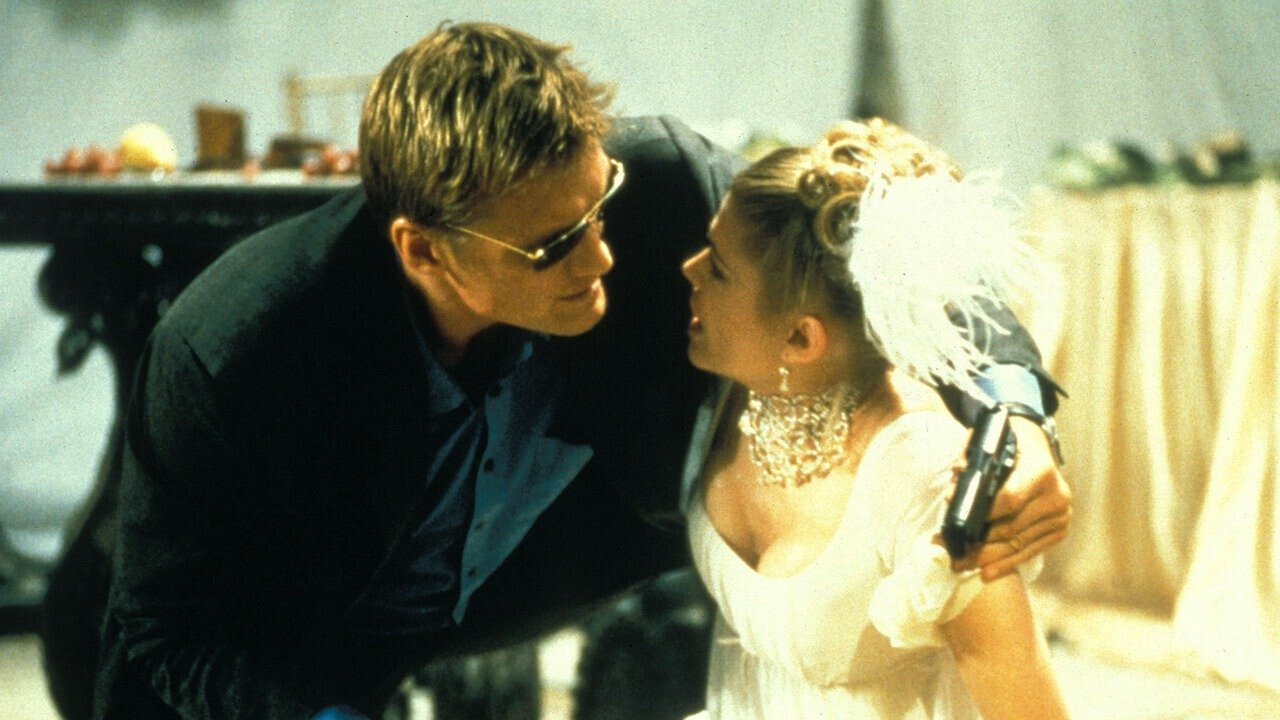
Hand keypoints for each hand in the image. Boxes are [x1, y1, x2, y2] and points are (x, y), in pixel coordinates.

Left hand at [953, 417, 1070, 580]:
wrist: (1036, 445)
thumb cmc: (1007, 443)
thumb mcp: (987, 442)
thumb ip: (967, 463)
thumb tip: (952, 496)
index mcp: (1041, 471)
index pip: (1009, 499)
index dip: (984, 516)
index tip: (959, 528)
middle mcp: (1057, 495)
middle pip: (1012, 528)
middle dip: (979, 543)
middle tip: (951, 554)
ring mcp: (1061, 515)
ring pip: (1018, 544)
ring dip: (989, 558)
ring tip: (962, 566)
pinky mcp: (1060, 530)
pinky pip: (1030, 550)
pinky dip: (1007, 562)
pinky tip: (987, 573)